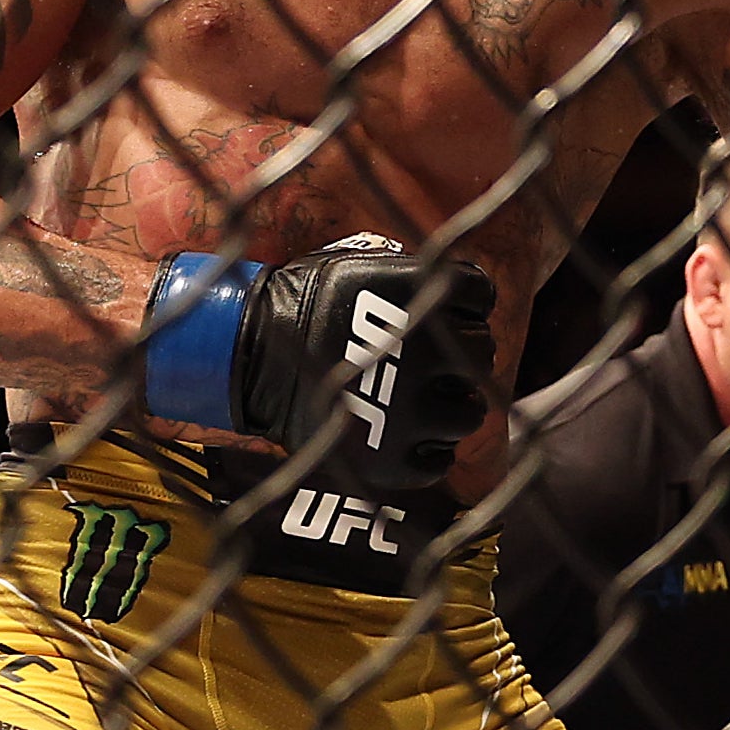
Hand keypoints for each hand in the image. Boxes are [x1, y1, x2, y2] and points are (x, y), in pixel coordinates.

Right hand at [143, 236, 496, 489]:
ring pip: (470, 411)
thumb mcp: (362, 267)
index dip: (464, 304)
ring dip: (451, 404)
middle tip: (426, 359)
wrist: (248, 357)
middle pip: (481, 350)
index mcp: (419, 294)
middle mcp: (425, 353)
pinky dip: (429, 450)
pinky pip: (441, 461)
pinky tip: (404, 433)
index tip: (441, 311)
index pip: (481, 294)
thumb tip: (459, 290)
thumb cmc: (305, 305)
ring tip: (418, 398)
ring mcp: (411, 412)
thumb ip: (417, 276)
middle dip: (459, 352)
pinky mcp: (393, 461)